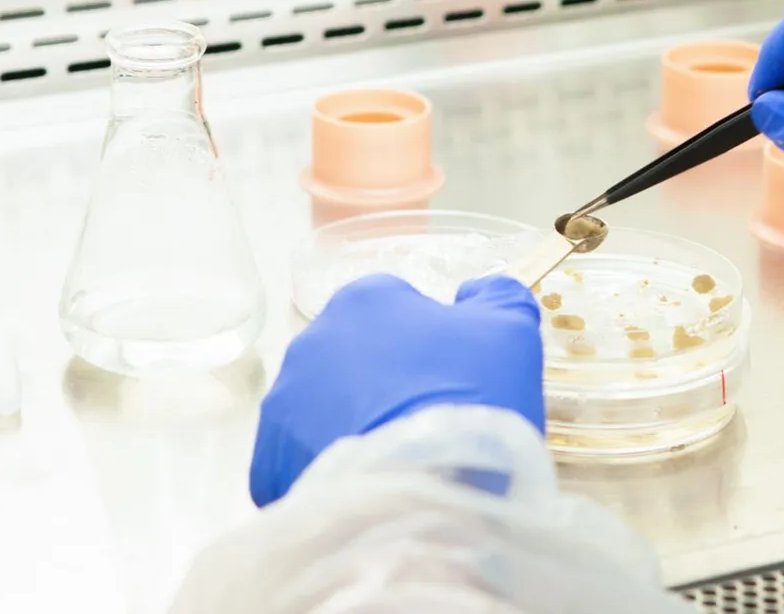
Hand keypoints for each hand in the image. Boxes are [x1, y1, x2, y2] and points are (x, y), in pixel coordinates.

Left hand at [249, 274, 543, 506]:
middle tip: (426, 420)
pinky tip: (366, 488)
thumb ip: (496, 298)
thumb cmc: (472, 396)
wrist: (428, 490)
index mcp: (366, 299)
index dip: (427, 343)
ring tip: (397, 461)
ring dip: (352, 424)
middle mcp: (312, 340)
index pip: (396, 308)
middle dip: (383, 382)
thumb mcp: (511, 332)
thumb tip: (475, 293)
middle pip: (353, 356)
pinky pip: (300, 459)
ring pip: (323, 407)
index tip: (451, 378)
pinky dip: (328, 470)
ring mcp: (285, 403)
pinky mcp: (271, 460)